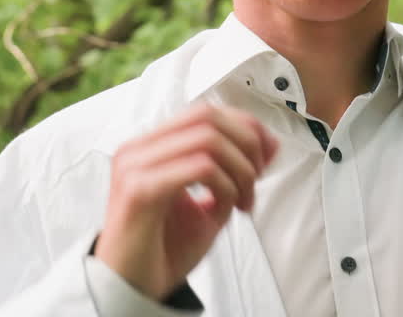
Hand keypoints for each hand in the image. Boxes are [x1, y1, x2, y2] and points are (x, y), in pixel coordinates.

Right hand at [95, 104, 278, 300]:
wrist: (133, 288)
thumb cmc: (164, 248)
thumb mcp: (212, 201)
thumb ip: (235, 170)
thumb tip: (270, 143)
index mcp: (150, 147)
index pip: (204, 112)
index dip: (244, 126)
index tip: (267, 155)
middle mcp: (138, 149)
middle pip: (207, 117)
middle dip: (247, 144)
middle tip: (257, 178)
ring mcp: (135, 166)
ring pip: (207, 138)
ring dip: (240, 168)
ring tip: (244, 199)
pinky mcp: (140, 190)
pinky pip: (199, 167)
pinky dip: (225, 184)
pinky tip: (227, 206)